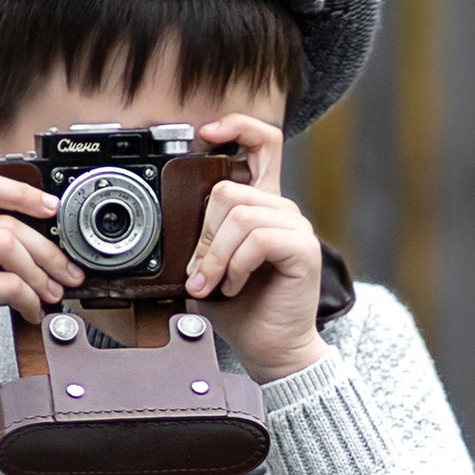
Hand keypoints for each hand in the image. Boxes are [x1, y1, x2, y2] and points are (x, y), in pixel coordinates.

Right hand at [0, 166, 78, 381]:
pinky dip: (29, 299)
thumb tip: (43, 221)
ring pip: (8, 247)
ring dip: (39, 274)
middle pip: (3, 222)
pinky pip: (9, 283)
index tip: (51, 208)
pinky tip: (30, 310)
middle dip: (45, 250)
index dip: (21, 192)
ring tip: (48, 293)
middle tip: (66, 270)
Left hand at [185, 119, 325, 380]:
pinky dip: (235, 265)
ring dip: (215, 256)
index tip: (205, 133)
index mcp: (261, 206)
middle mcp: (281, 210)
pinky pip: (257, 239)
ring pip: (240, 215)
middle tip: (199, 272)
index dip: (237, 126)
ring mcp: (295, 227)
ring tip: (214, 284)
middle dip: (204, 235)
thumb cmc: (242, 309)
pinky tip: (234, 285)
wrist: (270, 348)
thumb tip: (171, 223)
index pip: (264, 142)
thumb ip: (200, 238)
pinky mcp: (303, 249)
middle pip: (230, 189)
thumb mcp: (209, 267)